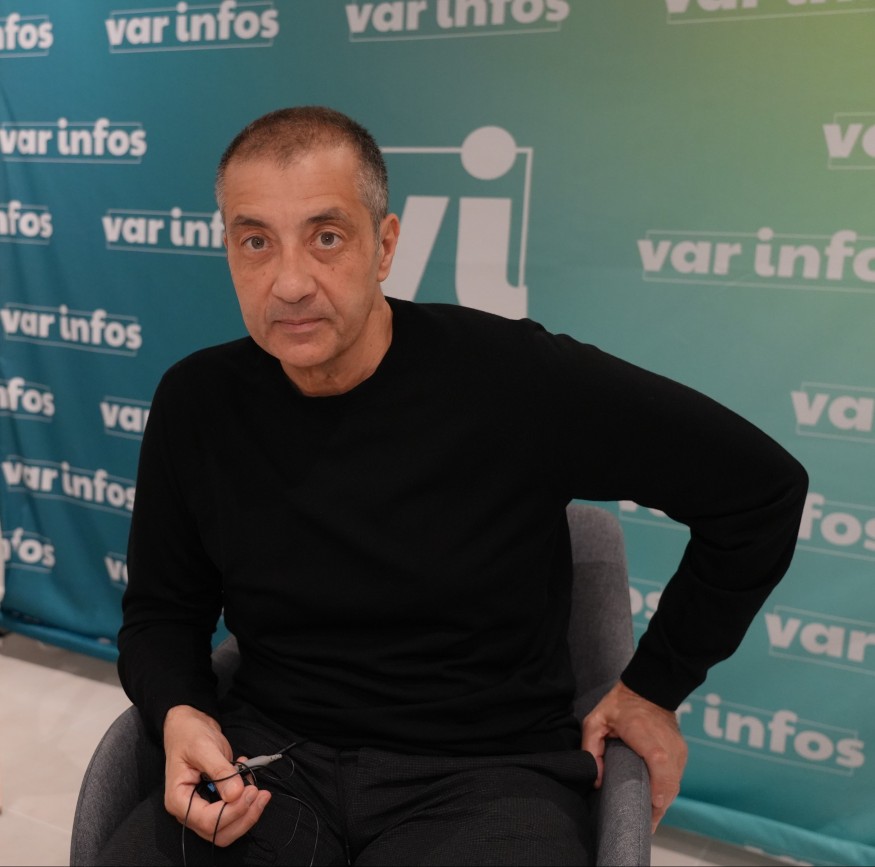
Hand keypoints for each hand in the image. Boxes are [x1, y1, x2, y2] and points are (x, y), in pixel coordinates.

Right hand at [163, 705, 271, 846]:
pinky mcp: (213, 802)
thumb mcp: (204, 748)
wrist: (189, 726)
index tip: (250, 791)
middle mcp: (188, 810)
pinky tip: (248, 778)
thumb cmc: (190, 735)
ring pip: (227, 828)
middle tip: (260, 793)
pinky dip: (245, 802)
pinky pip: (231, 813)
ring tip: (257, 786)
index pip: (207, 821)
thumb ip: (220, 771)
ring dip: (248, 812)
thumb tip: (236, 793)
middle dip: (244, 817)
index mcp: (178, 800)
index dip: (232, 810)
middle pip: (218, 832)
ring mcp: (201, 808)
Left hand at [581, 681, 686, 832]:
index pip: (659, 760)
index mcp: (645, 733)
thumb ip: (592, 747)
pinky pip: (677, 778)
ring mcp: (678, 748)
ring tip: (647, 820)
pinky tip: (655, 803)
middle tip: (642, 826)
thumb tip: (597, 780)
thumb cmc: (620, 704)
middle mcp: (668, 743)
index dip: (658, 786)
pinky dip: (667, 791)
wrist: (649, 688)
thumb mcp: (597, 720)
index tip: (650, 807)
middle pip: (670, 782)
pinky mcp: (682, 752)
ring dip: (663, 802)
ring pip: (675, 783)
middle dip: (658, 807)